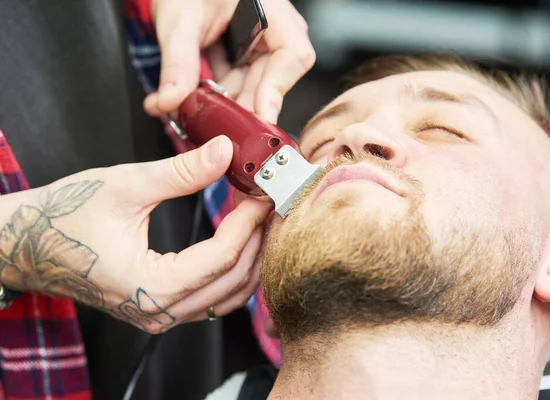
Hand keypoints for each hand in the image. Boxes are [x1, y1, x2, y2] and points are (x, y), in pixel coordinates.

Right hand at [0, 136, 272, 333]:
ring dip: (250, 256)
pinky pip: (212, 296)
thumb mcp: (126, 186)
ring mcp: (160, 316)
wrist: (26, 243)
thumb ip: (182, 172)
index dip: (250, 222)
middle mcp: (160, 313)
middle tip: (270, 202)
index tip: (264, 192)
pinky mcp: (159, 308)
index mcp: (151, 288)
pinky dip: (232, 268)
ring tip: (258, 217)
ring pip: (229, 295)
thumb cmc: (64, 215)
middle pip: (235, 281)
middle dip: (259, 239)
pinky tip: (237, 236)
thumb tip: (226, 151)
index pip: (223, 257)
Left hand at [144, 0, 315, 123]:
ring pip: (253, 86)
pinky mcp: (249, 55)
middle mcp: (275, 30)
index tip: (262, 115)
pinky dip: (220, 92)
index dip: (277, 88)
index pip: (292, 56)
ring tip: (195, 110)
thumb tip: (171, 101)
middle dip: (241, 104)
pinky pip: (240, 82)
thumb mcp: (180, 21)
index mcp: (272, 11)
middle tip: (217, 126)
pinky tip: (197, 98)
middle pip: (271, 79)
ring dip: (225, 101)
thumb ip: (178, 63)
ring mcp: (263, 44)